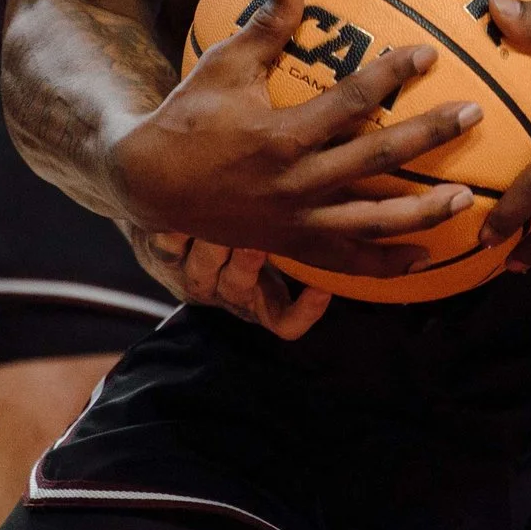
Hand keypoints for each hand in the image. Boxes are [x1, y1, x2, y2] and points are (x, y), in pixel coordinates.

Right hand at [110, 0, 478, 276]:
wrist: (151, 185)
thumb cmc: (190, 118)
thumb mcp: (223, 65)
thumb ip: (266, 24)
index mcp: (281, 136)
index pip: (350, 101)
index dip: (392, 74)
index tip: (429, 53)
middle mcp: (295, 183)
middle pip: (376, 161)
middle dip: (428, 137)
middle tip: (473, 115)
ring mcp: (297, 221)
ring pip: (371, 223)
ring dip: (422, 213)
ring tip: (464, 199)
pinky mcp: (294, 246)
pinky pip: (348, 263)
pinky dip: (388, 264)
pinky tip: (427, 258)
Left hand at [125, 227, 332, 339]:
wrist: (166, 207)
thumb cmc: (241, 215)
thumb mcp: (279, 236)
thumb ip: (310, 230)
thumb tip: (370, 208)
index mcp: (257, 296)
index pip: (285, 322)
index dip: (305, 312)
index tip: (323, 287)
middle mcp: (226, 290)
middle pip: (239, 288)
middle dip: (247, 265)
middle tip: (258, 241)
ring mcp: (192, 274)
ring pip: (203, 273)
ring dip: (212, 248)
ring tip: (221, 218)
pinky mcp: (160, 254)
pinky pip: (167, 250)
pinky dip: (174, 236)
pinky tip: (182, 217)